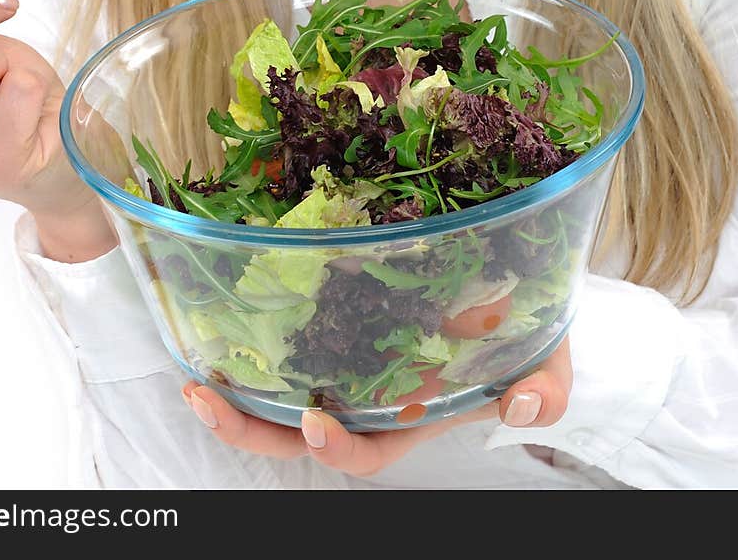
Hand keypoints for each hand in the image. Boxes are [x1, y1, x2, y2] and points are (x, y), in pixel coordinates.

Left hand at [180, 336, 571, 476]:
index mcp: (409, 418)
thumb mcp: (545, 360)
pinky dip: (251, 338)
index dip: (339, 449)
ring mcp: (342, 360)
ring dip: (233, 395)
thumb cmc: (522, 334)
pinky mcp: (329, 317)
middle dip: (248, 426)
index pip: (366, 453)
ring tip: (192, 377)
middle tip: (206, 398)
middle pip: (297, 434)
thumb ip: (544, 389)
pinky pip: (283, 340)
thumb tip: (525, 405)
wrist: (508, 283)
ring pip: (277, 396)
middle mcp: (365, 397)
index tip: (318, 422)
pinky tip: (220, 317)